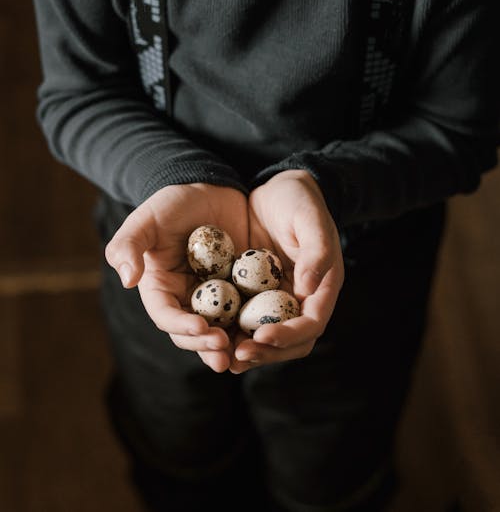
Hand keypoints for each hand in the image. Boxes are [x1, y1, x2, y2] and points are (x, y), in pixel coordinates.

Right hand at [105, 183, 247, 372]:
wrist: (210, 188)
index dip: (181, 326)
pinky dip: (254, 326)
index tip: (201, 326)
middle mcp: (186, 299)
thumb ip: (129, 245)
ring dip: (230, 346)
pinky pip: (246, 312)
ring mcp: (215, 297)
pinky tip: (267, 331)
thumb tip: (127, 280)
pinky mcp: (240, 290)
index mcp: (160, 288)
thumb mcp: (147, 218)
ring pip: (220, 330)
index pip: (166, 316)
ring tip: (244, 352)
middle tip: (225, 347)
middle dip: (207, 344)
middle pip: (193, 333)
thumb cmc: (173, 203)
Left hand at [231, 170, 343, 373]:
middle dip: (264, 352)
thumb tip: (308, 288)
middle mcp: (301, 299)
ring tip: (222, 356)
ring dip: (246, 349)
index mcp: (322, 287)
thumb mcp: (310, 218)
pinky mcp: (255, 293)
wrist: (278, 188)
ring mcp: (277, 298)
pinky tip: (209, 334)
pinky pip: (243, 318)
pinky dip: (230, 330)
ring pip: (264, 337)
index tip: (262, 335)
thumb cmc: (299, 199)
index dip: (289, 336)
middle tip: (236, 356)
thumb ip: (315, 251)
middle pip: (288, 342)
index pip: (311, 324)